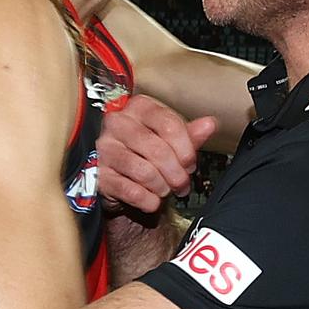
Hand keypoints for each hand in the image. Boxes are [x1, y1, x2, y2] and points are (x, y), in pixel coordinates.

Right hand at [97, 95, 216, 213]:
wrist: (125, 184)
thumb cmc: (148, 156)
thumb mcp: (171, 142)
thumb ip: (190, 133)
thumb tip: (209, 124)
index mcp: (138, 108)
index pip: (168, 123)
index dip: (186, 148)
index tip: (190, 162)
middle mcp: (117, 123)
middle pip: (157, 149)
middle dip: (176, 173)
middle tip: (182, 184)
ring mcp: (104, 149)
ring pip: (144, 171)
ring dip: (162, 187)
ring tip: (166, 190)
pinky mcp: (99, 175)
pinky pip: (130, 190)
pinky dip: (148, 200)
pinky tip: (152, 201)